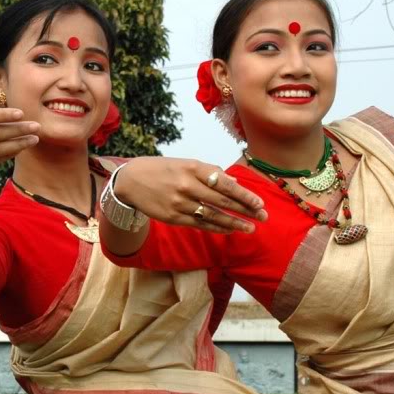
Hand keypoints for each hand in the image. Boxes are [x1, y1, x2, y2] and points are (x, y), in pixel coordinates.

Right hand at [114, 157, 266, 232]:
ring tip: (250, 228)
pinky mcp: (172, 217)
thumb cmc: (162, 169)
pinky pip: (199, 224)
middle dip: (245, 210)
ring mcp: (179, 203)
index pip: (225, 184)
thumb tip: (235, 184)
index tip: (260, 203)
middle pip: (222, 201)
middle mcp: (187, 186)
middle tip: (263, 216)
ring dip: (234, 223)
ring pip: (213, 215)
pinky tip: (230, 229)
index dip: (244, 195)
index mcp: (193, 168)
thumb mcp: (186, 163)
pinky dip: (216, 228)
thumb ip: (211, 172)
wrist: (130, 181)